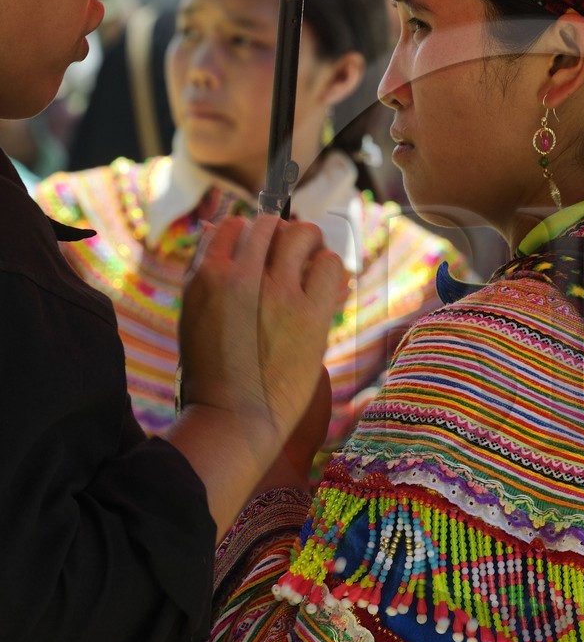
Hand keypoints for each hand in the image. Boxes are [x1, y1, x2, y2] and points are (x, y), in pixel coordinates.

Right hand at [179, 214, 344, 460]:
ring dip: (310, 244)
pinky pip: (330, 265)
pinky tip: (324, 289)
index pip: (232, 226)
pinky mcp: (308, 312)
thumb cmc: (212, 372)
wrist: (232, 417)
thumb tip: (217, 227)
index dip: (251, 236)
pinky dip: (330, 270)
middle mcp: (238, 275)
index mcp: (204, 275)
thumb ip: (207, 272)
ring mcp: (275, 291)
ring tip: (311, 265)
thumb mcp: (194, 314)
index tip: (262, 254)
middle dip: (282, 235)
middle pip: (269, 224)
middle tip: (291, 258)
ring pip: (302, 234)